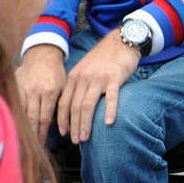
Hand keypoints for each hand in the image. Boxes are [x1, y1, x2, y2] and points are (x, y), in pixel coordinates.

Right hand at [15, 46, 66, 142]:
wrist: (42, 54)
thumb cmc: (56, 73)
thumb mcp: (64, 87)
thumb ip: (62, 106)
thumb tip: (64, 129)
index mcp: (50, 92)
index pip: (45, 119)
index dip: (42, 134)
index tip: (41, 146)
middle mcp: (36, 91)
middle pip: (31, 118)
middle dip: (30, 135)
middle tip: (28, 151)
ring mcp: (24, 88)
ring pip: (21, 112)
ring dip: (20, 128)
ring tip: (19, 142)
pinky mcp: (15, 86)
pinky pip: (13, 104)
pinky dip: (12, 116)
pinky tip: (11, 126)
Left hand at [56, 29, 140, 143]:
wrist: (121, 41)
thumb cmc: (104, 59)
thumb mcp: (85, 69)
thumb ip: (78, 86)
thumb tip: (73, 108)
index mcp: (74, 77)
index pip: (64, 102)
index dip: (62, 120)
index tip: (63, 134)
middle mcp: (84, 78)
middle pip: (75, 106)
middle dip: (73, 126)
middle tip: (75, 141)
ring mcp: (99, 78)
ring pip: (88, 104)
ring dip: (85, 123)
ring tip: (85, 137)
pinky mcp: (114, 77)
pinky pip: (111, 97)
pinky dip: (109, 111)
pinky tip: (108, 123)